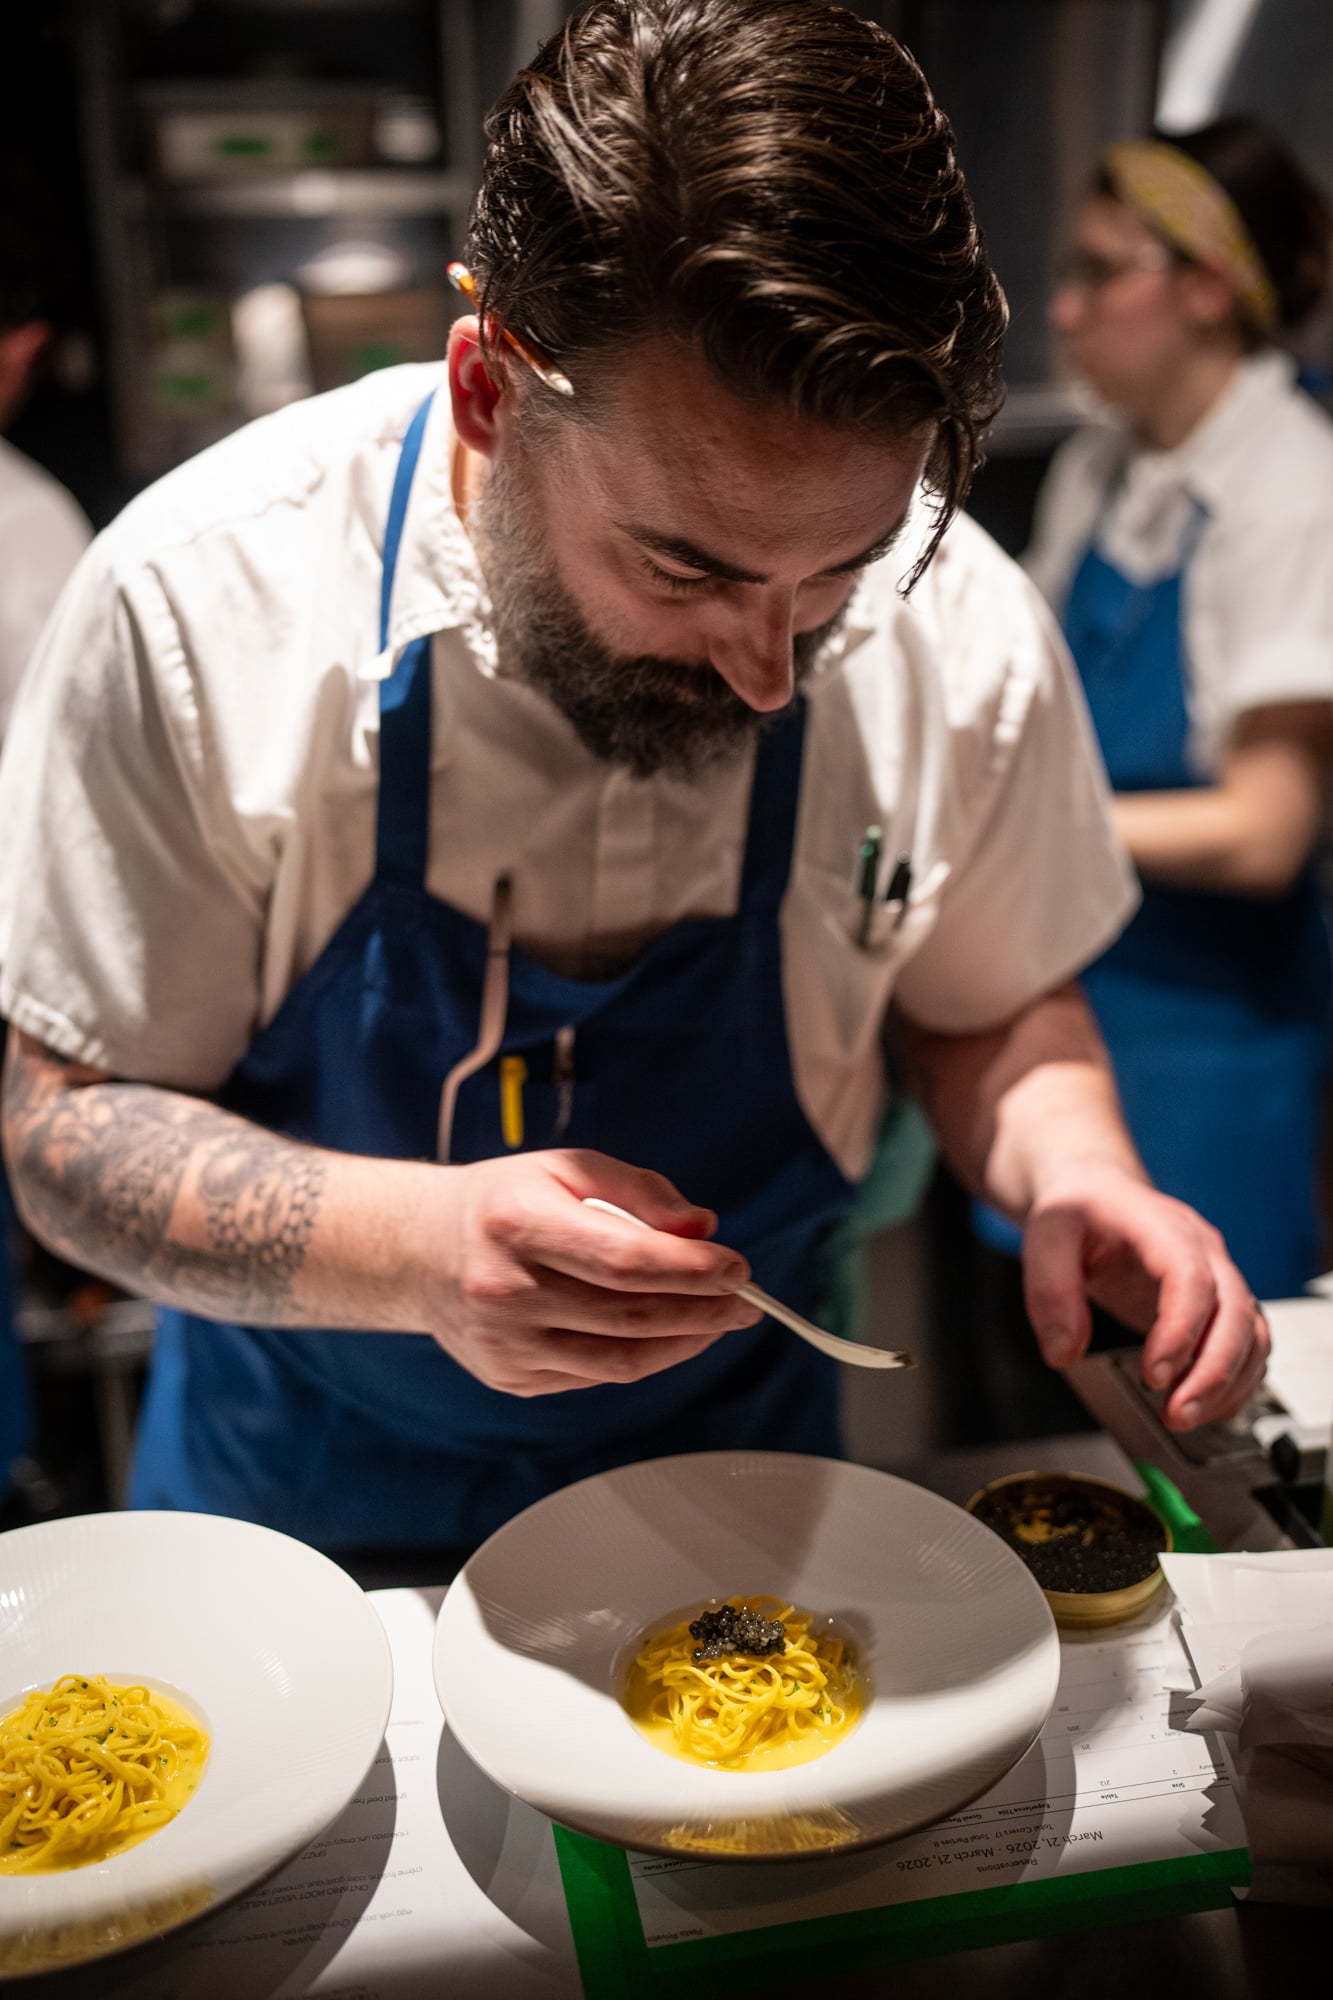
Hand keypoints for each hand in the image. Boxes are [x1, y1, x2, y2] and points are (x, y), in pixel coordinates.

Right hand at [425, 1150, 760, 1396]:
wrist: (419, 1252)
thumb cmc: (504, 1202)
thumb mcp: (565, 1167)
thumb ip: (638, 1190)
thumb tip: (702, 1230)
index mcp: (518, 1224)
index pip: (624, 1261)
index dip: (692, 1270)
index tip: (737, 1267)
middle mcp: (506, 1290)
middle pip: (630, 1316)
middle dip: (704, 1310)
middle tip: (746, 1299)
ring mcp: (505, 1344)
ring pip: (620, 1361)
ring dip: (684, 1343)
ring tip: (719, 1321)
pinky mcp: (510, 1379)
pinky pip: (596, 1376)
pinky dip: (643, 1358)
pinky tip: (667, 1334)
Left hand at [1020, 1165, 1269, 1429]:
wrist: (1096, 1190)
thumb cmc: (1076, 1210)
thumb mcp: (1044, 1237)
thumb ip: (1049, 1293)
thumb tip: (1062, 1353)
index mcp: (1159, 1224)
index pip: (1190, 1277)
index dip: (1180, 1331)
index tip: (1154, 1376)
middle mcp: (1201, 1248)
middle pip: (1235, 1311)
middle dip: (1212, 1373)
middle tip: (1175, 1415)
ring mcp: (1216, 1273)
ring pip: (1251, 1332)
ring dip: (1227, 1383)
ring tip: (1184, 1418)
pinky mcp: (1217, 1300)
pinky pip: (1247, 1343)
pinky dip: (1235, 1380)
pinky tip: (1205, 1406)